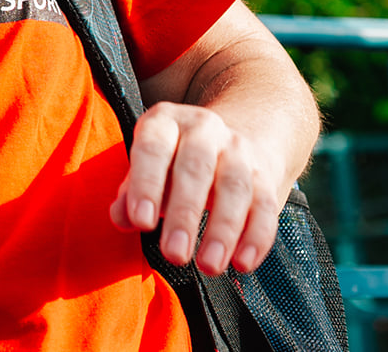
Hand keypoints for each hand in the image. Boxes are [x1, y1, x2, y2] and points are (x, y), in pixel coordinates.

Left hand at [110, 100, 282, 276]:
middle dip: (184, 215)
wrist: (232, 140)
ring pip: (235, 188)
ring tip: (208, 265)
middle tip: (174, 254)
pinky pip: (265, 208)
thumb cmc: (174, 160)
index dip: (146, 185)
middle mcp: (204, 129)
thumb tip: (122, 218)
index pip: (153, 148)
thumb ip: (130, 192)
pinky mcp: (266, 176)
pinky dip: (256, 238)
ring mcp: (239, 150)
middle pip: (195, 169)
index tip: (141, 223)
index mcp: (165, 121)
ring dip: (222, 232)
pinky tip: (242, 263)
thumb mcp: (147, 166)